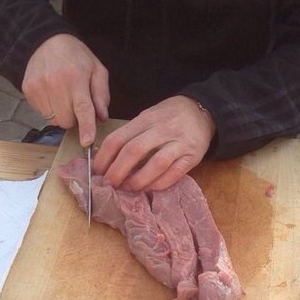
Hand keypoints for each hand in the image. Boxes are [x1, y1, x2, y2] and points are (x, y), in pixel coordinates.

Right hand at [22, 34, 108, 146]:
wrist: (46, 42)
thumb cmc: (76, 56)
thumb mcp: (97, 69)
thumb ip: (101, 94)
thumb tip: (101, 117)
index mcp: (76, 77)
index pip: (83, 108)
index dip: (86, 127)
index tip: (87, 142)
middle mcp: (56, 84)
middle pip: (66, 120)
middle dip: (74, 118)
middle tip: (76, 103)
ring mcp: (39, 88)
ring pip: (53, 120)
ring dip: (61, 114)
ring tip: (63, 96)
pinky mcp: (28, 91)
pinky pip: (42, 114)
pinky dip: (50, 109)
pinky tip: (52, 94)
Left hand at [92, 96, 215, 190]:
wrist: (203, 111)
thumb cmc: (170, 116)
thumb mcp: (149, 116)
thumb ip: (131, 134)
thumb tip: (107, 157)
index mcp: (146, 119)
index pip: (119, 138)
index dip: (104, 157)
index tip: (96, 170)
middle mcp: (162, 129)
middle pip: (134, 151)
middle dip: (117, 171)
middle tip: (109, 184)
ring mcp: (179, 144)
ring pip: (155, 164)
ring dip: (138, 180)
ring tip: (128, 188)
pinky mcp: (192, 157)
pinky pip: (174, 174)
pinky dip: (158, 184)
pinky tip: (148, 188)